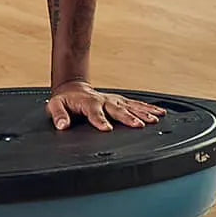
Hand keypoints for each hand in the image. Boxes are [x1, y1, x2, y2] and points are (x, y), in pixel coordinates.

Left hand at [47, 81, 166, 131]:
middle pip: (117, 109)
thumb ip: (58, 115)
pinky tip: (160, 113)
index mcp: (88, 103)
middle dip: (128, 117)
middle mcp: (103, 100)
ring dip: (143, 113)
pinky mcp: (121, 101)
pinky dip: (149, 108)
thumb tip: (62, 125)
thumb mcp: (55, 105)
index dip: (100, 120)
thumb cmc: (66, 99)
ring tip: (154, 120)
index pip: (94, 112)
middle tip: (138, 125)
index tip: (106, 129)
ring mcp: (114, 100)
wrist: (74, 88)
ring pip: (130, 106)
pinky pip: (136, 104)